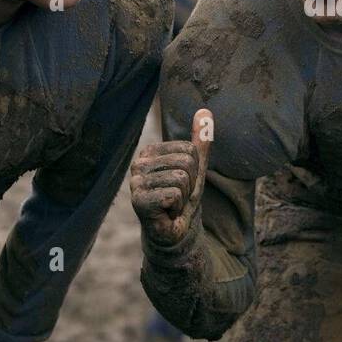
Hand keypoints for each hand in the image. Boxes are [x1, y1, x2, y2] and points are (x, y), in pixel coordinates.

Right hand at [130, 108, 212, 245]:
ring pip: (181, 179)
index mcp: (150, 152)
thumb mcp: (195, 167)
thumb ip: (200, 141)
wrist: (174, 231)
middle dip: (190, 184)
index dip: (194, 170)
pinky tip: (167, 213)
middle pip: (186, 163)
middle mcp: (138, 164)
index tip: (182, 184)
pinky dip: (177, 208)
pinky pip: (175, 195)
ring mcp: (136, 183)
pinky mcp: (139, 202)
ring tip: (172, 205)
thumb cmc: (182, 197)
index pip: (190, 150)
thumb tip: (205, 111)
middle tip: (177, 196)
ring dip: (183, 197)